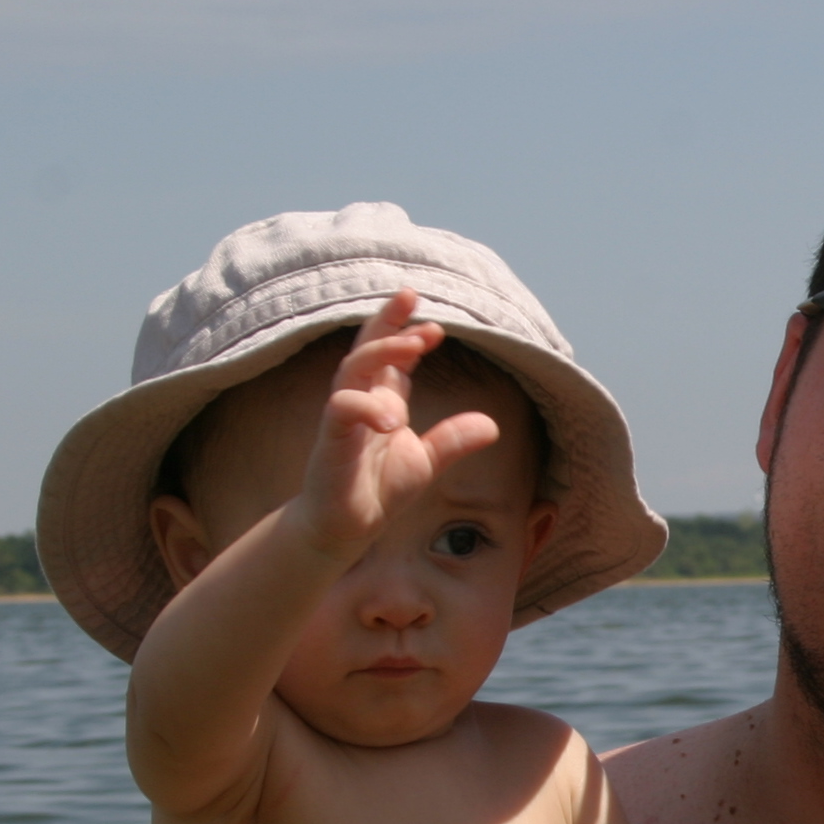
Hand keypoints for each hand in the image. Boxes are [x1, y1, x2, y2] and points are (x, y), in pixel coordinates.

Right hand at [292, 290, 498, 554]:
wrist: (344, 528)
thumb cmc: (376, 490)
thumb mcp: (425, 462)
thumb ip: (452, 440)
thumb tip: (493, 424)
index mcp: (382, 400)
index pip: (390, 356)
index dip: (406, 333)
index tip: (434, 325)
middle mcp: (360, 401)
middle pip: (366, 348)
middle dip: (386, 320)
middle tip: (410, 295)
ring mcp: (342, 418)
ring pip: (353, 369)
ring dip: (381, 352)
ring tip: (414, 345)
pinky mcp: (330, 441)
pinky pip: (341, 410)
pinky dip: (366, 408)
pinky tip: (393, 418)